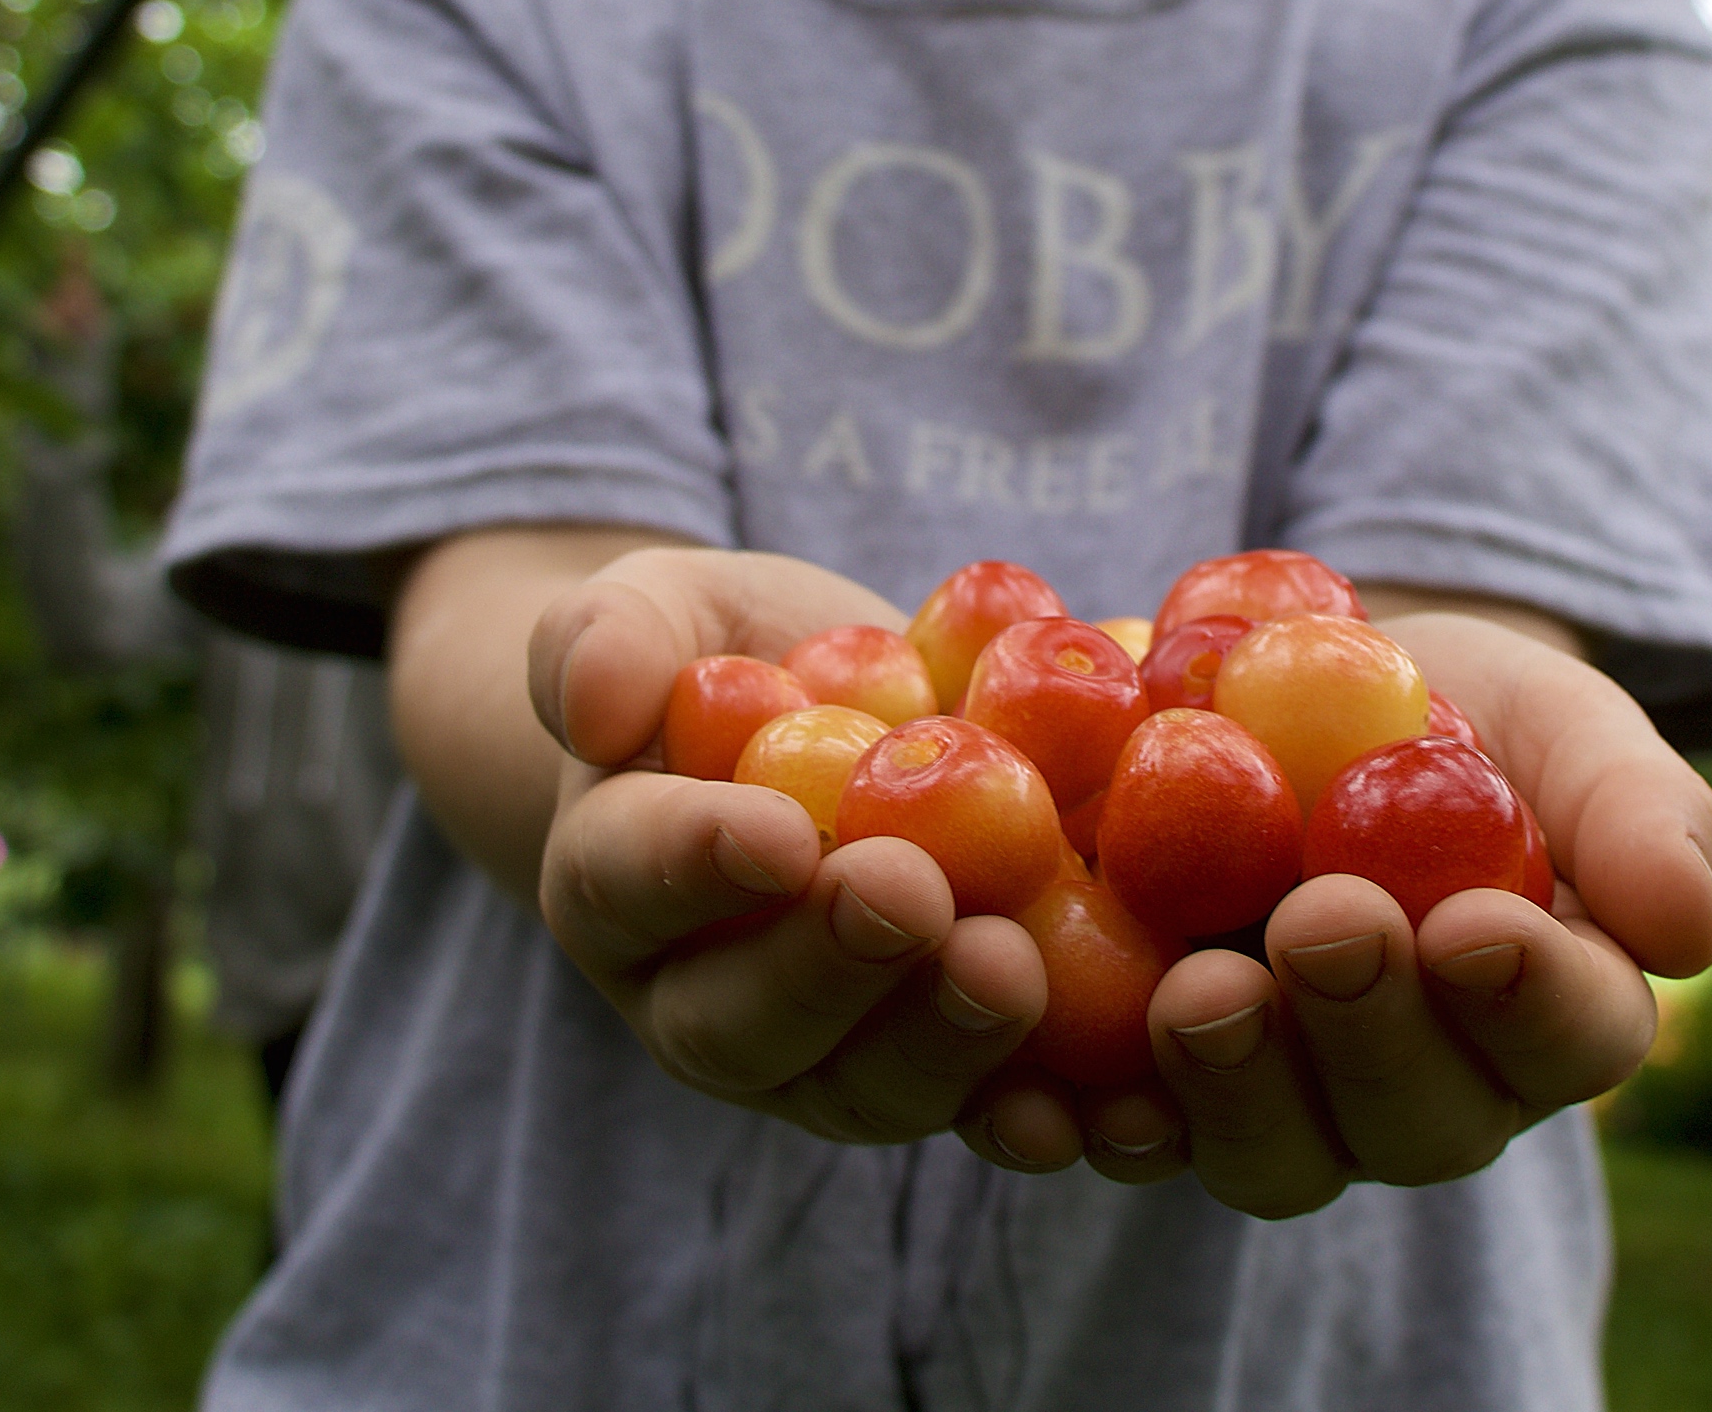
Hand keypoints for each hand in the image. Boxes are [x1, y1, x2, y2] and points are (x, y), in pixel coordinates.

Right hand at [528, 545, 1050, 1150]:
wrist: (820, 712)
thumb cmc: (715, 654)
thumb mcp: (651, 607)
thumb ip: (605, 635)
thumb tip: (596, 702)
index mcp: (616, 886)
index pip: (632, 882)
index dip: (699, 864)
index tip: (778, 833)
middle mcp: (705, 999)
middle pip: (747, 1025)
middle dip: (833, 967)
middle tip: (912, 897)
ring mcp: (828, 1052)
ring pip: (869, 1086)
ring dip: (942, 1042)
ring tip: (1012, 967)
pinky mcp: (944, 1060)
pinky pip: (988, 1102)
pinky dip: (1049, 1103)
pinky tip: (1114, 1095)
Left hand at [959, 607, 1711, 1211]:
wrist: (1279, 679)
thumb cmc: (1456, 708)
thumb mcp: (1560, 720)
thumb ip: (1636, 810)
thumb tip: (1687, 933)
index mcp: (1545, 1006)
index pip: (1567, 1035)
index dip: (1527, 999)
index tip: (1471, 925)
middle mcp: (1419, 1084)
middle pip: (1413, 1120)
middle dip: (1367, 1031)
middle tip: (1321, 925)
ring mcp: (1280, 1095)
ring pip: (1272, 1153)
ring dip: (1234, 1087)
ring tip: (1195, 990)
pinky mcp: (1147, 1079)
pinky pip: (1116, 1132)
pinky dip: (1077, 1123)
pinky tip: (1039, 1093)